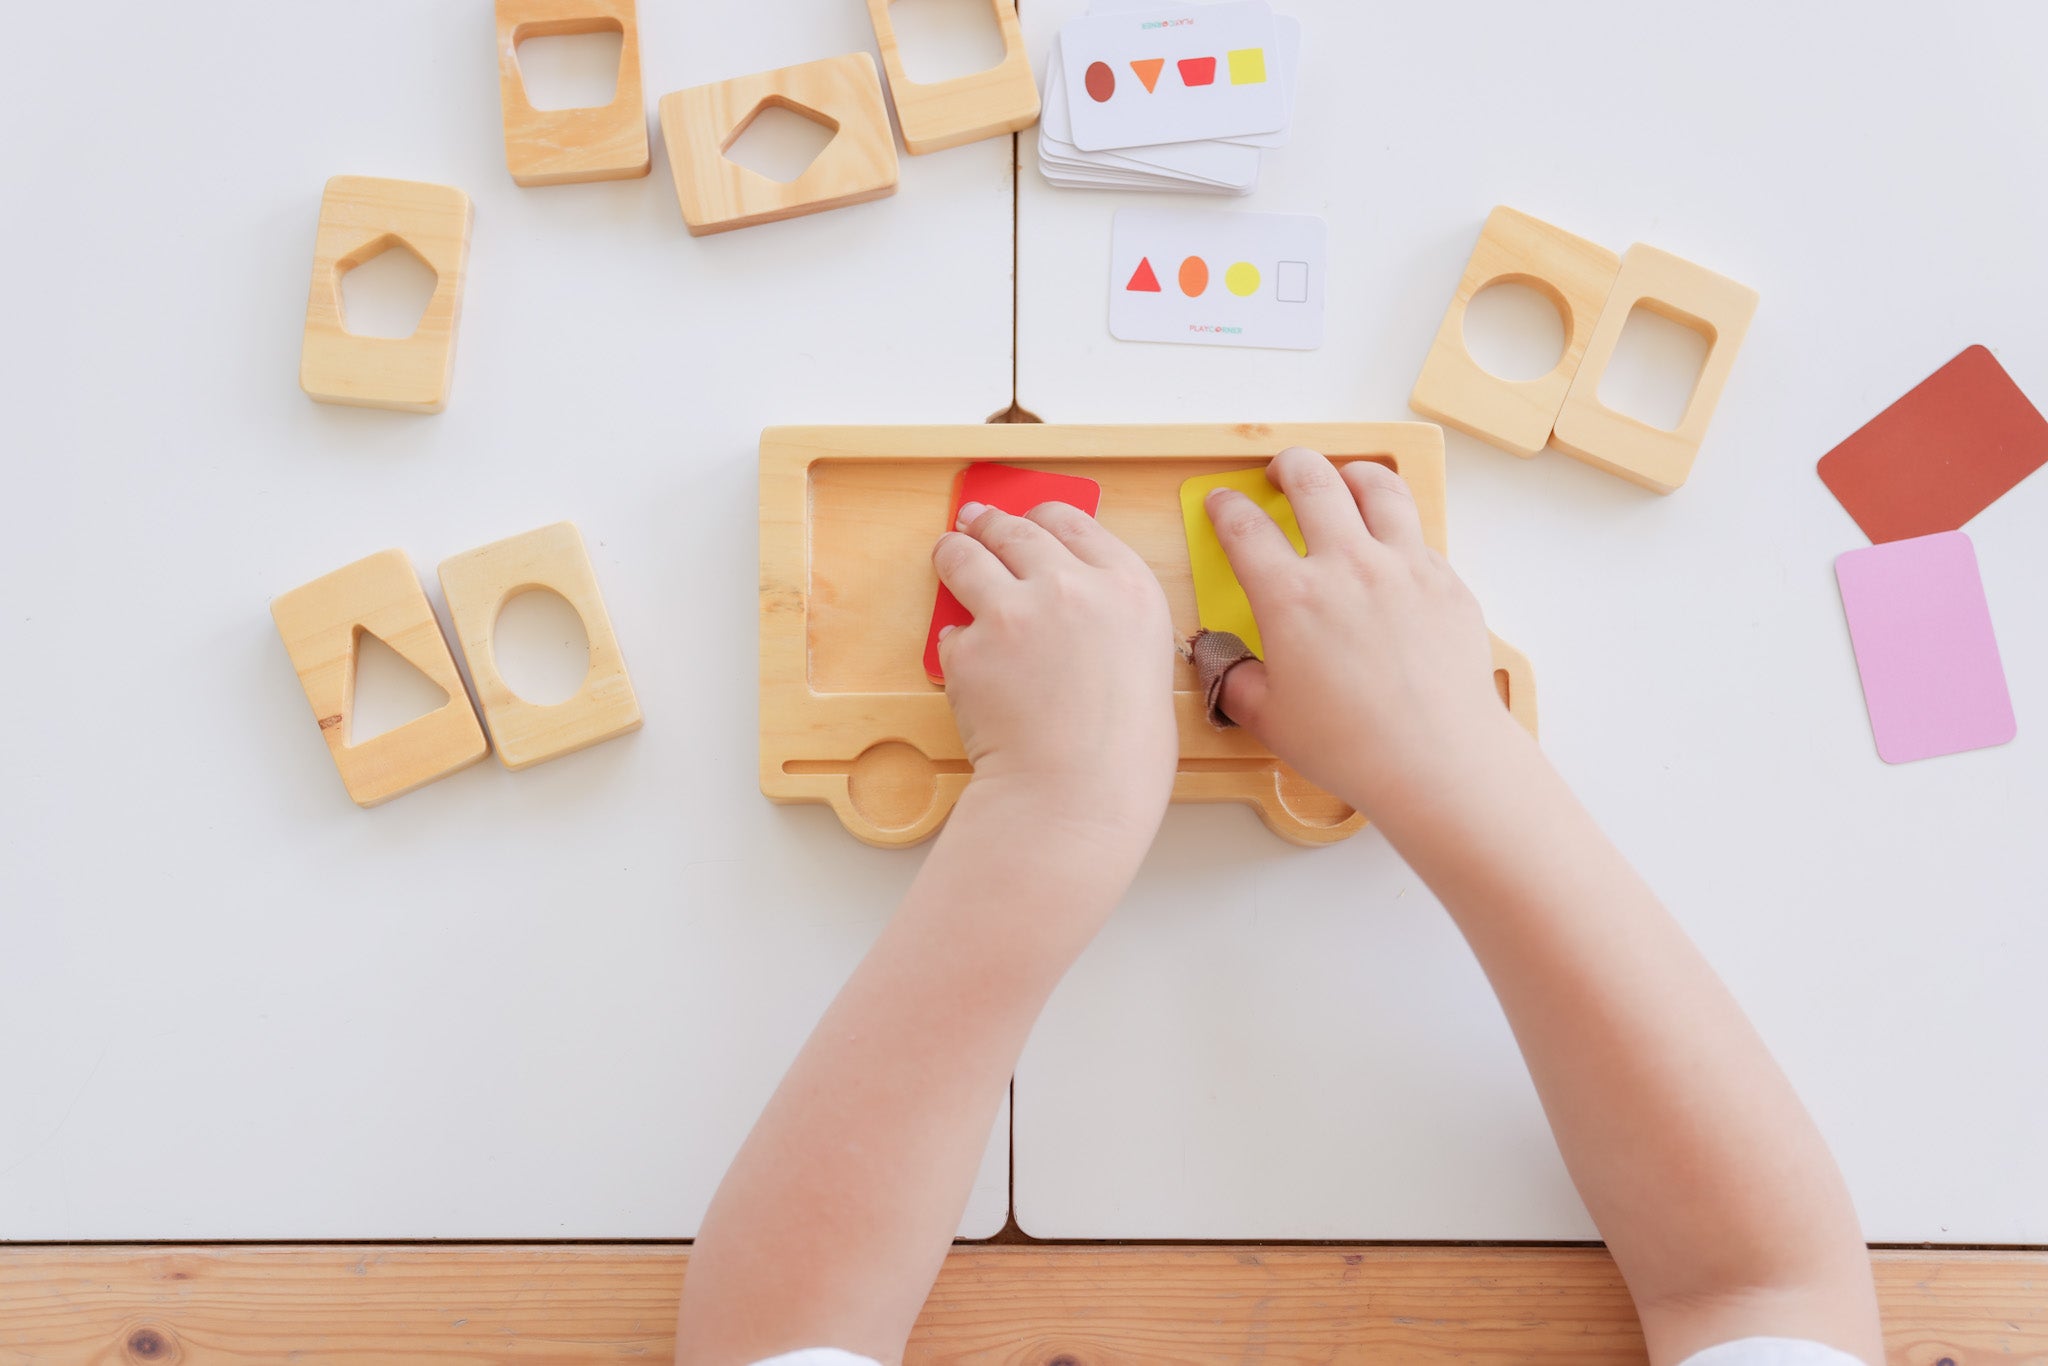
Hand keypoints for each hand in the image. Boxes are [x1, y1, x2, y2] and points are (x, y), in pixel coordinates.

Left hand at [934, 501, 1177, 834]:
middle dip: (991, 524)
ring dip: (955, 553)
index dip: (1044, 517)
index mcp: (1128, 588)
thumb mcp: (1145, 662)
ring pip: (966, 555)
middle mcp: (1071, 586)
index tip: (1029, 520)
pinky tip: (973, 669)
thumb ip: (1109, 617)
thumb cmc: (1123, 754)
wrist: (1076, 797)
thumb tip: (1073, 604)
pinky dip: (959, 646)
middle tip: (976, 523)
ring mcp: (1014, 612)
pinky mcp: (969, 647)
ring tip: (949, 554)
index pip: (1074, 521)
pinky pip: (951, 632)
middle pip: (1017, 529)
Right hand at [1204, 446, 1520, 818]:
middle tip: (1282, 473)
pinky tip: (1390, 546)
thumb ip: (1238, 681)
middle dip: (1289, 465)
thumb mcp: (1270, 720)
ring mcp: (1403, 566)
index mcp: (1292, 597)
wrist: (1439, 759)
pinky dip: (1396, 527)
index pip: (1244, 528)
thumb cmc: (1353, 746)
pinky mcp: (1445, 580)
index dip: (1225, 507)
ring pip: (1378, 486)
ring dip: (1352, 474)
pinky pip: (1418, 532)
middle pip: (1312, 479)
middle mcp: (1347, 566)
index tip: (1222, 503)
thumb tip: (1226, 663)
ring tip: (1344, 480)